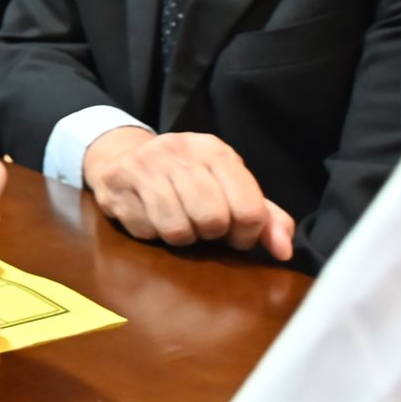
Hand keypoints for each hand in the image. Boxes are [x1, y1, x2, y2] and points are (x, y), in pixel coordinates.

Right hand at [82, 128, 295, 260]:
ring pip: (177, 229)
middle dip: (210, 234)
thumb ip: (264, 218)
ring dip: (180, 237)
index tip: (235, 234)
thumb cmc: (186, 177)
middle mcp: (180, 150)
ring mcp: (145, 164)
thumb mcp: (229, 186)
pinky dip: (151, 233)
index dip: (246, 235)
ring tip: (177, 221)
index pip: (249, 209)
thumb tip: (284, 250)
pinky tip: (150, 216)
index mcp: (215, 150)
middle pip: (212, 220)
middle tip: (202, 226)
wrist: (123, 154)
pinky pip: (145, 230)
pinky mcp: (116, 180)